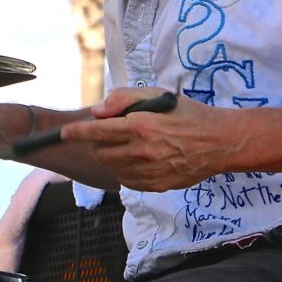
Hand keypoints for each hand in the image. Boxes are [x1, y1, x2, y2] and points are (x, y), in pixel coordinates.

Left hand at [60, 87, 224, 191]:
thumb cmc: (187, 114)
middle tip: (111, 131)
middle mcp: (142, 152)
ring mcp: (148, 173)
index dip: (77, 132)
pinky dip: (125, 168)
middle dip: (97, 141)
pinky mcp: (155, 186)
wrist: (218, 143)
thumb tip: (98, 112)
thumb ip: (124, 98)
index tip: (63, 133)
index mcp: (141, 126)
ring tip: (130, 143)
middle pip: (100, 152)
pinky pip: (126, 180)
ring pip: (111, 167)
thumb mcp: (157, 95)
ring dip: (111, 154)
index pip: (97, 132)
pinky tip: (140, 157)